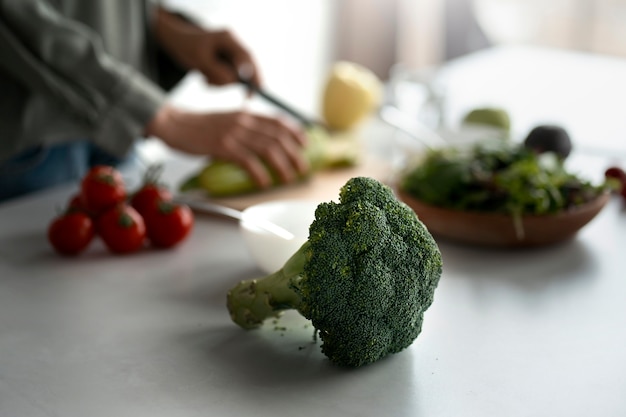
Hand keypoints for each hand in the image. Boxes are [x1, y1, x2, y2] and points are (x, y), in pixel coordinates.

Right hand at [145, 106, 308, 187]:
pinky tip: (265, 183)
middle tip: (302, 167)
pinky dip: (260, 173)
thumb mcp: (224, 119)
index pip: (277, 120)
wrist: (172, 123)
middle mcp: (243, 121)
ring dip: (282, 165)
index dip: (294, 131)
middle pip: (277, 137)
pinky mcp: (222, 146)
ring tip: (288, 177)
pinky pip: (248, 161)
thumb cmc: (197, 125)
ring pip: (267, 149)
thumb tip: (257, 141)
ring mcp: (233, 133)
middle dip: (294, 153)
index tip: (305, 143)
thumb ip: (242, 126)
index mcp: (244, 113)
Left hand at [154, 8, 261, 87]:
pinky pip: (226, 76)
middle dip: (242, 82)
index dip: (254, 74)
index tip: (256, 90)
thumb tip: (233, 82)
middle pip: (246, 67)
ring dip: (221, 82)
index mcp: (228, 38)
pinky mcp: (224, 61)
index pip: (247, 57)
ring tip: (204, 78)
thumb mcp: (199, 61)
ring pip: (234, 74)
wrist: (174, 41)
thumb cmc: (186, 47)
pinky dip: (216, 81)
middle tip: (247, 98)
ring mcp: (228, 53)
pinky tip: (204, 76)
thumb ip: (217, 71)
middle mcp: (231, 45)